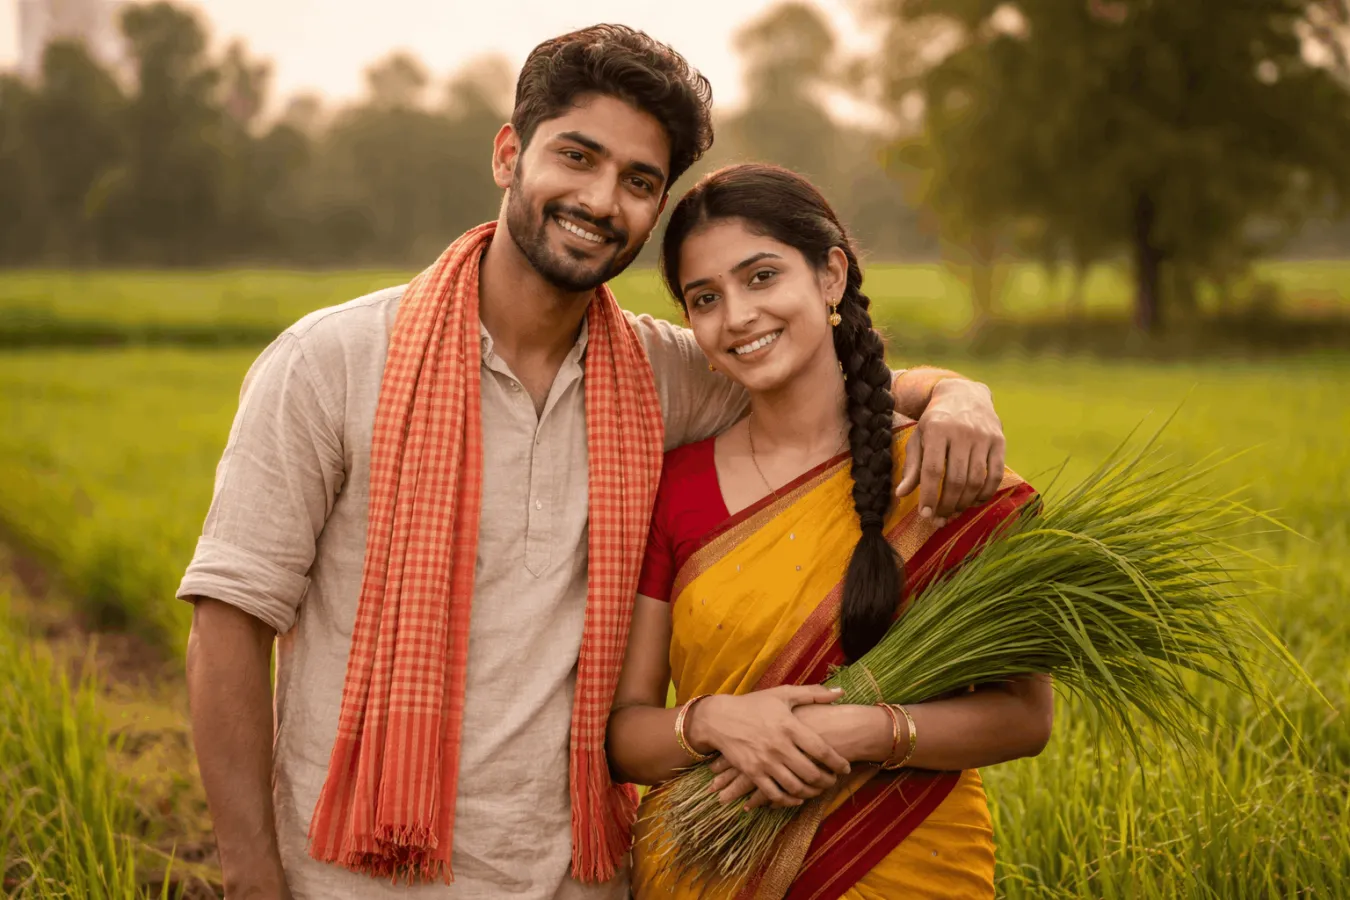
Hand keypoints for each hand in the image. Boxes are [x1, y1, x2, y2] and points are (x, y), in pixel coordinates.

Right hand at [687, 686, 850, 809]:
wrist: (720, 718)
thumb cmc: (755, 704)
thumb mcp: (783, 694)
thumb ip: (813, 694)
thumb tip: (841, 692)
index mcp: (789, 726)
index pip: (821, 750)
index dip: (838, 763)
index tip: (846, 768)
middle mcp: (779, 746)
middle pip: (811, 773)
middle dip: (827, 781)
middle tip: (833, 780)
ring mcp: (765, 762)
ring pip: (795, 787)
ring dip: (811, 792)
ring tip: (818, 789)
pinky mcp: (752, 773)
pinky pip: (774, 794)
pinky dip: (789, 800)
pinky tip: (797, 797)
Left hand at [894, 378, 1005, 524]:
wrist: (964, 394)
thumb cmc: (935, 421)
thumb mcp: (918, 437)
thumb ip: (911, 466)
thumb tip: (901, 494)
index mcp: (936, 429)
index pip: (933, 470)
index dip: (929, 496)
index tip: (925, 514)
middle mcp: (962, 431)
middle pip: (956, 479)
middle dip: (947, 504)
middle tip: (940, 517)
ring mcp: (983, 436)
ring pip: (976, 480)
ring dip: (965, 502)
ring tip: (954, 511)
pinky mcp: (999, 441)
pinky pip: (996, 475)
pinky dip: (986, 493)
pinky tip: (975, 501)